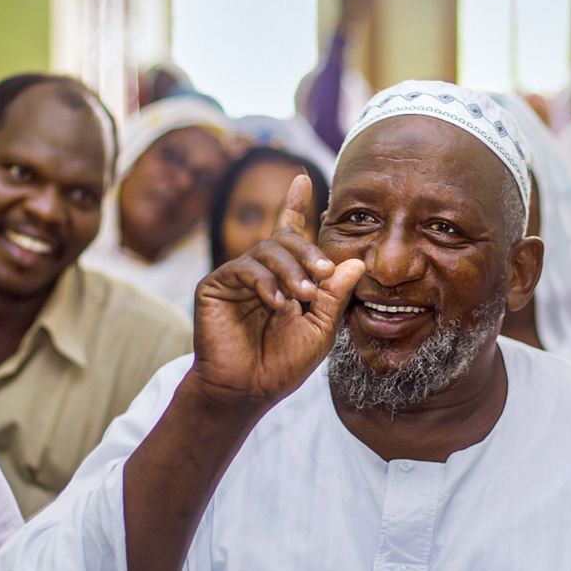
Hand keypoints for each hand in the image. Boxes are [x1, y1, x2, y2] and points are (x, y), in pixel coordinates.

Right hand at [192, 175, 363, 408]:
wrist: (246, 390)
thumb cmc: (282, 364)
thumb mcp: (320, 329)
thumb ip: (335, 296)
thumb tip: (355, 263)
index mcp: (285, 278)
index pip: (290, 234)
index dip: (295, 205)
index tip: (302, 179)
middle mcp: (260, 272)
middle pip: (284, 239)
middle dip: (307, 252)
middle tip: (322, 275)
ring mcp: (235, 277)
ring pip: (266, 251)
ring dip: (290, 271)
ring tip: (302, 298)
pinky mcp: (214, 286)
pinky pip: (243, 267)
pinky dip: (265, 282)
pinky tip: (277, 303)